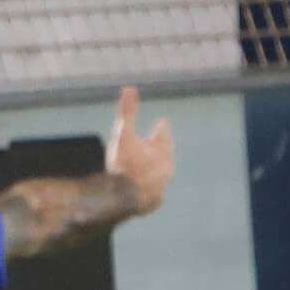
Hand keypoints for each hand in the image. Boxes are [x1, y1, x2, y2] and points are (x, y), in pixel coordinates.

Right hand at [105, 84, 173, 216]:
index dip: (160, 128)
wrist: (124, 201)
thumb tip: (130, 87)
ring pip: (160, 173)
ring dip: (154, 168)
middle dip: (159, 148)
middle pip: (164, 153)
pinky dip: (148, 188)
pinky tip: (144, 190)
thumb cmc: (124, 165)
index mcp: (162, 150)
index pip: (163, 133)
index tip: (162, 123)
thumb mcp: (123, 135)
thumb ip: (127, 113)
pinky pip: (152, 192)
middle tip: (156, 142)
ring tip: (147, 167)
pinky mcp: (153, 202)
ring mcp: (160, 186)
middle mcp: (166, 167)